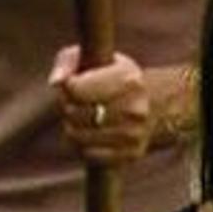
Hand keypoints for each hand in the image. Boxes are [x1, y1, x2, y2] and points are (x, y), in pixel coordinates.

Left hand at [51, 46, 153, 164]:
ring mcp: (134, 134)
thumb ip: (69, 62)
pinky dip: (83, 146)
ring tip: (81, 118)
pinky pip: (88, 154)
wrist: (156, 105)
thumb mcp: (98, 57)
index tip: (74, 83)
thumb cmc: (116, 78)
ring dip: (72, 127)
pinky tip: (90, 135)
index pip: (76, 89)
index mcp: (129, 80)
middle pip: (73, 112)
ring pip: (76, 135)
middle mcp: (135, 109)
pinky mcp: (130, 154)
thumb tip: (56, 83)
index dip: (67, 86)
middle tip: (75, 102)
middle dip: (67, 106)